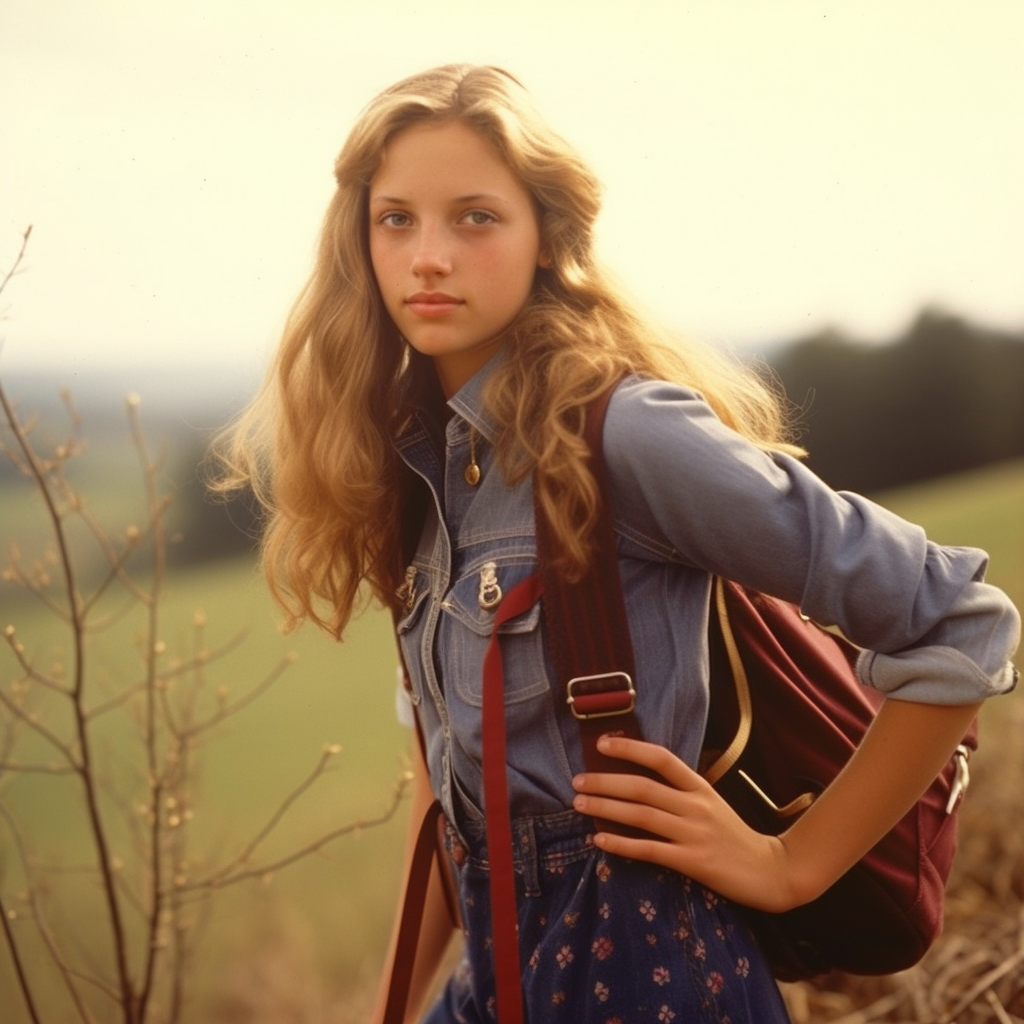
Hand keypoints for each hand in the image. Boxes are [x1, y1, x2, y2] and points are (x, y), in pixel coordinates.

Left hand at [571, 735, 800, 911]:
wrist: (770, 871)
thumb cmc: (733, 835)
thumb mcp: (710, 803)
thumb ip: (679, 791)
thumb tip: (636, 778)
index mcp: (699, 787)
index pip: (662, 758)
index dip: (631, 748)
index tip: (601, 744)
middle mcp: (695, 806)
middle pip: (642, 787)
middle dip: (605, 782)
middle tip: (576, 781)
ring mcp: (694, 833)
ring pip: (641, 816)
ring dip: (606, 809)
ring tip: (579, 805)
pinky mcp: (693, 862)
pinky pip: (649, 850)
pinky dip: (621, 844)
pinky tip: (599, 840)